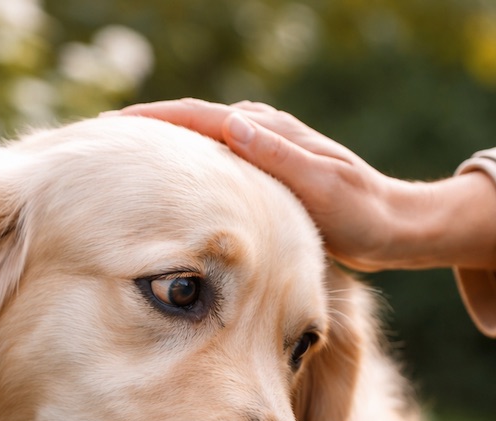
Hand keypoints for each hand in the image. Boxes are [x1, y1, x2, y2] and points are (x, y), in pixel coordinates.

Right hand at [117, 99, 495, 271]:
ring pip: (202, 141)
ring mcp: (264, 150)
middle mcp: (262, 132)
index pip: (197, 117)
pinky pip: (216, 162)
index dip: (151, 120)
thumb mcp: (322, 187)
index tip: (109, 128)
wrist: (395, 227)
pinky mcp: (267, 172)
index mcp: (267, 132)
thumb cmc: (361, 213)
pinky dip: (189, 166)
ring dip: (166, 145)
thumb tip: (231, 123)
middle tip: (100, 142)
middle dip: (147, 127)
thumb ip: (277, 156)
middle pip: (192, 122)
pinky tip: (174, 187)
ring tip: (126, 160)